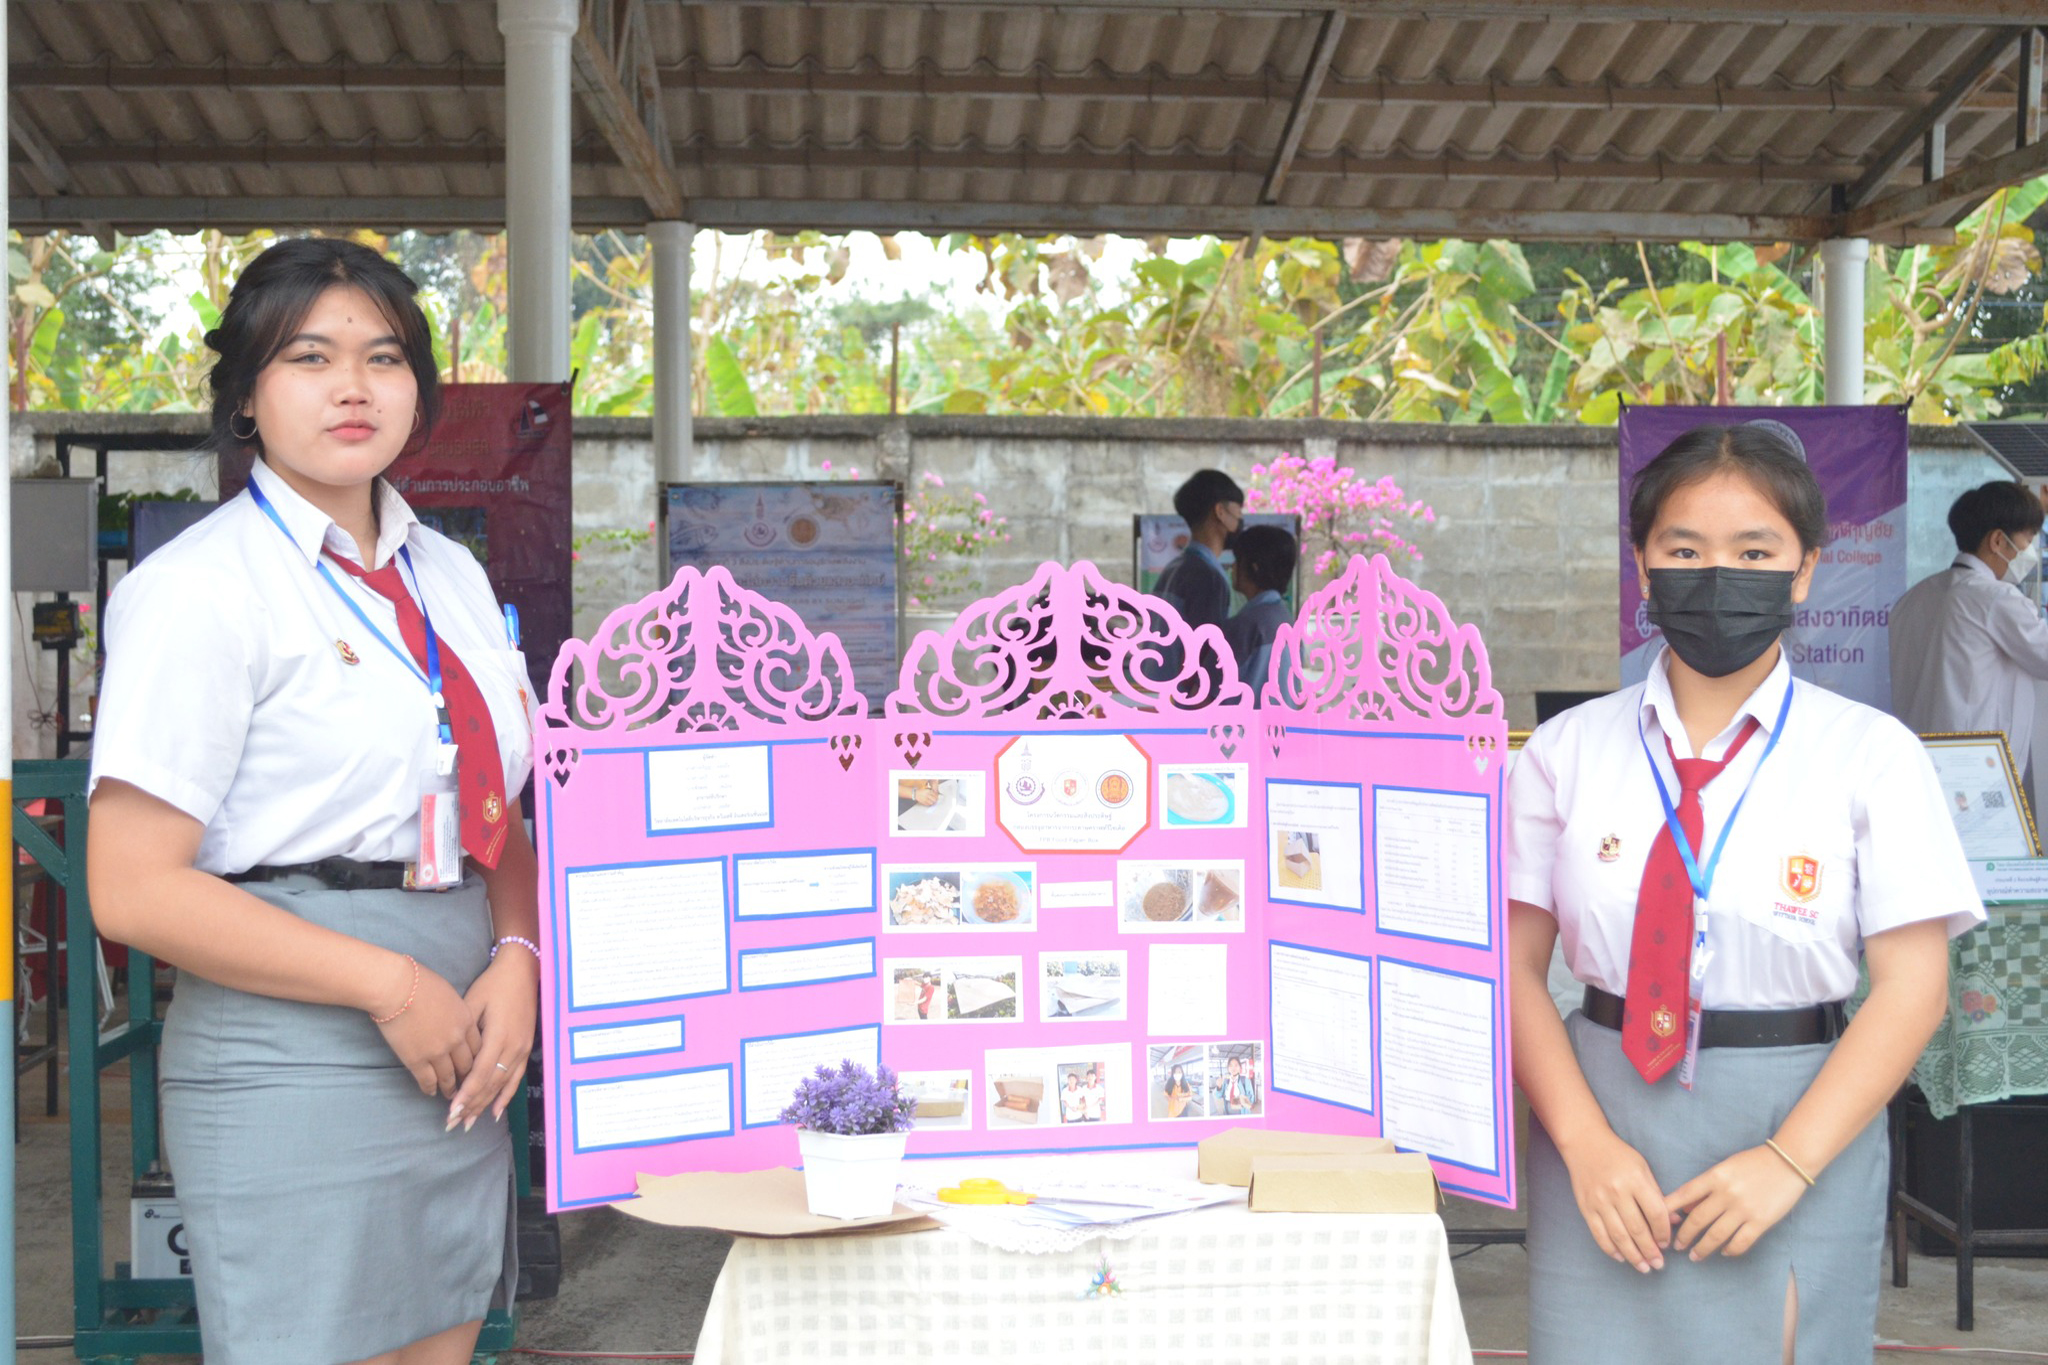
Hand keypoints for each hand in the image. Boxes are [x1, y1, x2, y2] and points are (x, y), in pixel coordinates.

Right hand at [372, 959, 482, 1099]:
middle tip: (468, 1086)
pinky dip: (430, 1089)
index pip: (479, 1047)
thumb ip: (456, 1010)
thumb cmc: (421, 982)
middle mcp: (456, 1040)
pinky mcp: (416, 1060)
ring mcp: (437, 1052)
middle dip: (469, 1078)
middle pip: (468, 1065)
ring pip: (449, 1077)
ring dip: (451, 1088)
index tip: (478, 1068)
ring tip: (452, 1096)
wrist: (398, 988)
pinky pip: (427, 1080)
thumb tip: (454, 1017)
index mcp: (466, 1021)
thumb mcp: (450, 994)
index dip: (479, 1060)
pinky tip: (430, 1092)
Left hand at [447, 949, 538, 1130]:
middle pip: (490, 1084)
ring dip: (485, 1105)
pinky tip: (495, 1112)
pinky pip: (515, 1078)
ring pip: (502, 1084)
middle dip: (471, 1106)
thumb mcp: (473, 1002)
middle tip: (453, 1123)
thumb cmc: (494, 984)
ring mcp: (522, 1049)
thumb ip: (465, 1032)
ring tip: (469, 1123)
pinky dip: (505, 1096)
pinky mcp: (526, 1047)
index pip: (480, 1074)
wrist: (522, 970)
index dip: (466, 1095)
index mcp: (498, 1036)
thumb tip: (451, 1057)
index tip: (451, 1111)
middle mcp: (513, 1047)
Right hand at [1560, 1127, 1670, 1271]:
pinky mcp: (1586, 1207)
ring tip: (1644, 1268)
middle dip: (1650, 1251)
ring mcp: (1599, 1201)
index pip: (1655, 1214)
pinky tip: (1621, 1257)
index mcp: (1635, 1180)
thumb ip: (1657, 1195)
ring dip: (1633, 1256)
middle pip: (1638, 1229)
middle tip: (1659, 1265)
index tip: (1667, 1244)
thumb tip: (1674, 1221)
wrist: (1585, 1143)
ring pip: (1619, 1236)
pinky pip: (1599, 1234)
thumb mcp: (1643, 1169)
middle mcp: (1617, 1192)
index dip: (1663, 1232)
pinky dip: (1610, 1249)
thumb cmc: (1618, 1155)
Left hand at [1665, 1146, 1809, 1259]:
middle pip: (1697, 1220)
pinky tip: (1724, 1252)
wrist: (1788, 1162)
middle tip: (1677, 1246)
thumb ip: (1705, 1187)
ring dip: (1702, 1248)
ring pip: (1716, 1235)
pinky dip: (1730, 1250)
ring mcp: (1744, 1209)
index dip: (1668, 1210)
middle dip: (1684, 1236)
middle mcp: (1726, 1194)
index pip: (1684, 1195)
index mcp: (1715, 1177)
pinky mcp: (1761, 1221)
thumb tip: (1685, 1208)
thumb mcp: (1724, 1168)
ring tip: (1695, 1256)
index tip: (1660, 1224)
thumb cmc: (1753, 1163)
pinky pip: (1741, 1242)